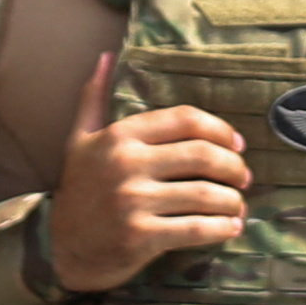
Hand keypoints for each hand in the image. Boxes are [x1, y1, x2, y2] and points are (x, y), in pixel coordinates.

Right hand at [51, 50, 250, 291]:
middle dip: (234, 167)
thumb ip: (94, 97)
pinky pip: (196, 228)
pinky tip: (230, 228)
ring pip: (206, 194)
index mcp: (119, 136)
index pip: (185, 119)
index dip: (221, 130)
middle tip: (243, 177)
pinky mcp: (140, 236)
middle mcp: (126, 163)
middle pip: (203, 155)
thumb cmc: (80, 191)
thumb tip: (106, 56)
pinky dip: (222, 228)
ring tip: (238, 206)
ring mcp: (133, 201)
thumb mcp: (80, 140)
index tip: (237, 144)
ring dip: (233, 201)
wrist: (62, 248)